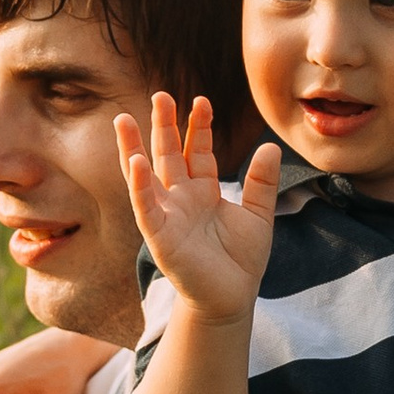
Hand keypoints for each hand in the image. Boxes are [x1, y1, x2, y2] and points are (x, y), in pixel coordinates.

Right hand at [113, 95, 281, 327]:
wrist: (232, 300)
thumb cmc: (241, 261)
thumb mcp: (258, 215)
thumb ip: (261, 182)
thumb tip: (270, 146)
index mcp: (202, 192)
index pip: (196, 150)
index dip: (198, 126)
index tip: (201, 99)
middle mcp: (180, 200)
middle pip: (167, 155)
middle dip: (163, 125)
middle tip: (160, 94)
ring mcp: (167, 217)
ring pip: (145, 176)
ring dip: (133, 148)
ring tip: (123, 119)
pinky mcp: (160, 238)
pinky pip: (146, 208)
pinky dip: (140, 186)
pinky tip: (136, 162)